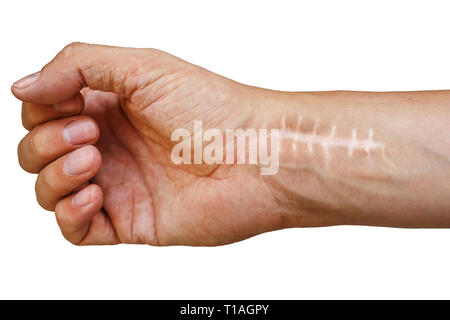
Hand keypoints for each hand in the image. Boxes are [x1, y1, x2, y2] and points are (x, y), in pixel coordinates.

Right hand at [12, 43, 294, 245]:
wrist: (256, 157)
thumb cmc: (213, 109)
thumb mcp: (143, 67)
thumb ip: (77, 66)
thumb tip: (23, 86)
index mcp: (111, 107)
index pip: (45, 110)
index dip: (42, 107)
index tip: (67, 103)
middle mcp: (112, 146)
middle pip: (39, 150)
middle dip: (46, 141)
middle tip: (89, 133)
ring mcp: (119, 185)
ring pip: (50, 189)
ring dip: (55, 174)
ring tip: (93, 159)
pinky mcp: (131, 221)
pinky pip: (76, 229)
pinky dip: (70, 212)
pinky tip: (94, 194)